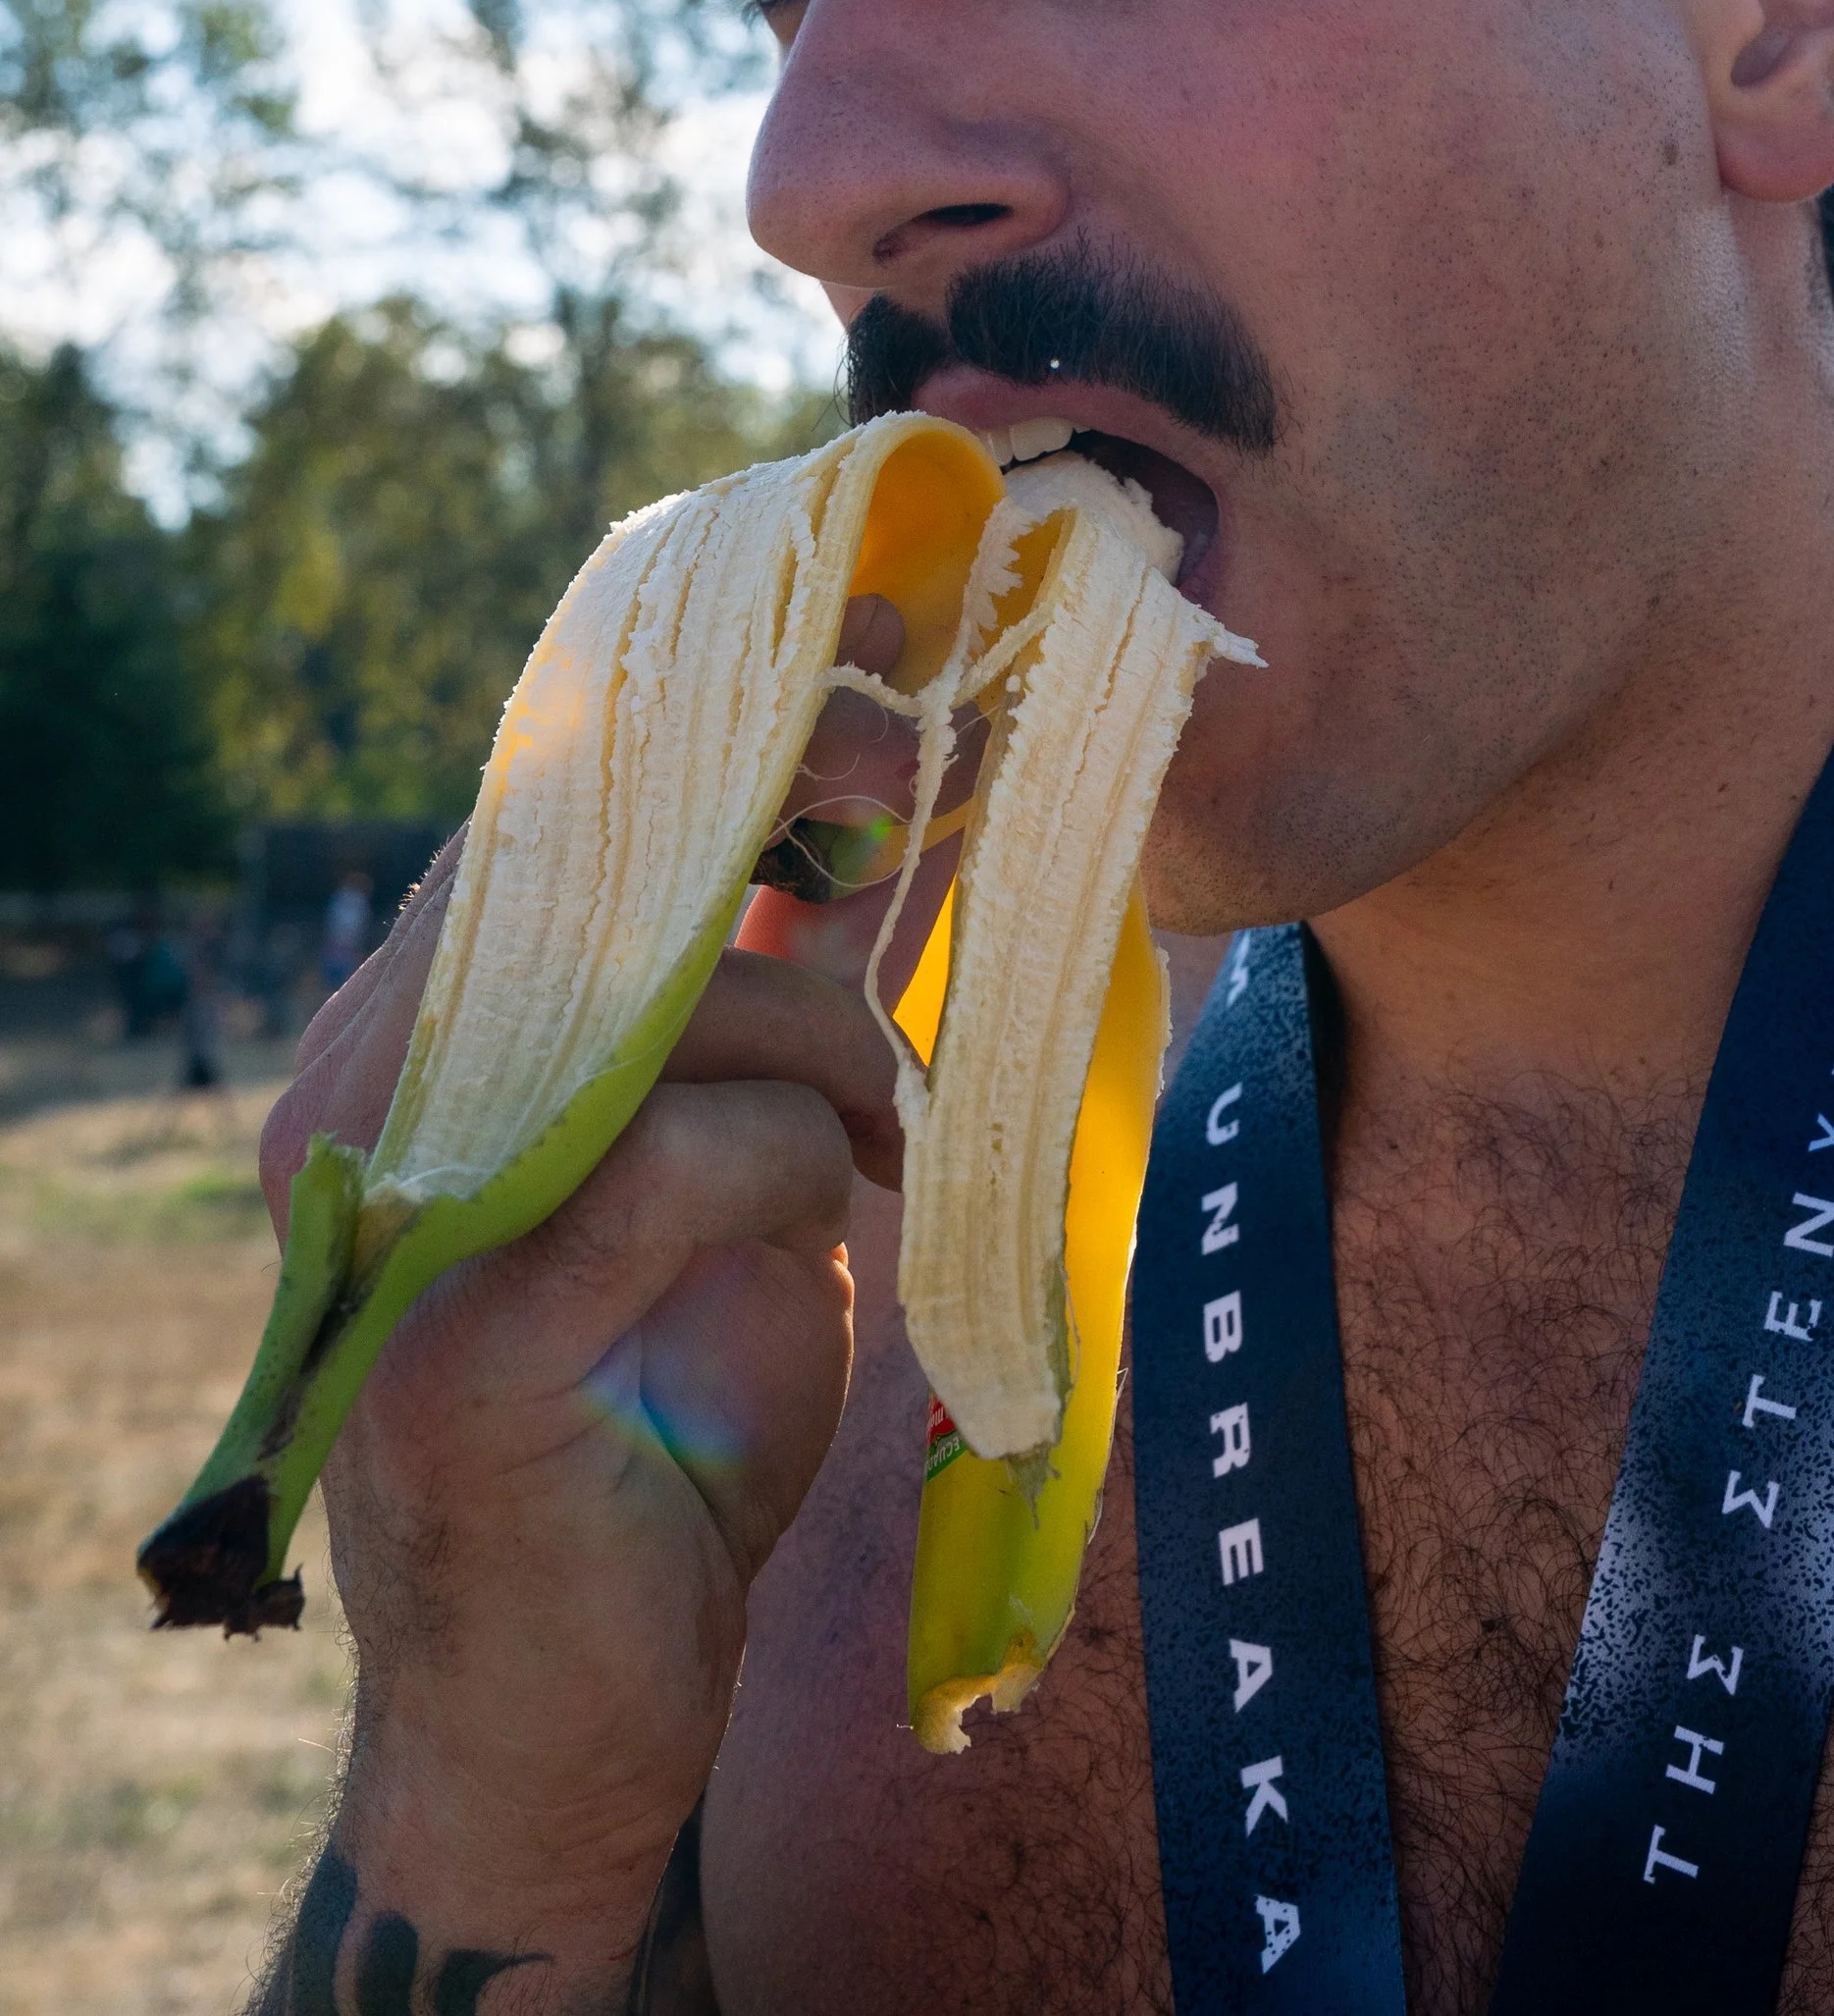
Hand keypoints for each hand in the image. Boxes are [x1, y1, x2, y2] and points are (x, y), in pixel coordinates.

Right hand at [257, 600, 941, 1990]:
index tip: (888, 661)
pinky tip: (837, 1217)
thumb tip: (886, 810)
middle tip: (925, 789)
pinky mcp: (459, 1347)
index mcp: (423, 1031)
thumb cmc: (662, 1418)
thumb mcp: (740, 1161)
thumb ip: (765, 998)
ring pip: (656, 1005)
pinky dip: (785, 1170)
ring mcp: (396, 1216)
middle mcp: (372, 1095)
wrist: (574, 1710)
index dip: (733, 720)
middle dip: (792, 800)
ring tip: (881, 1137)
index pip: (558, 808)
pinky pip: (666, 1168)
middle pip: (598, 865)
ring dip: (821, 1044)